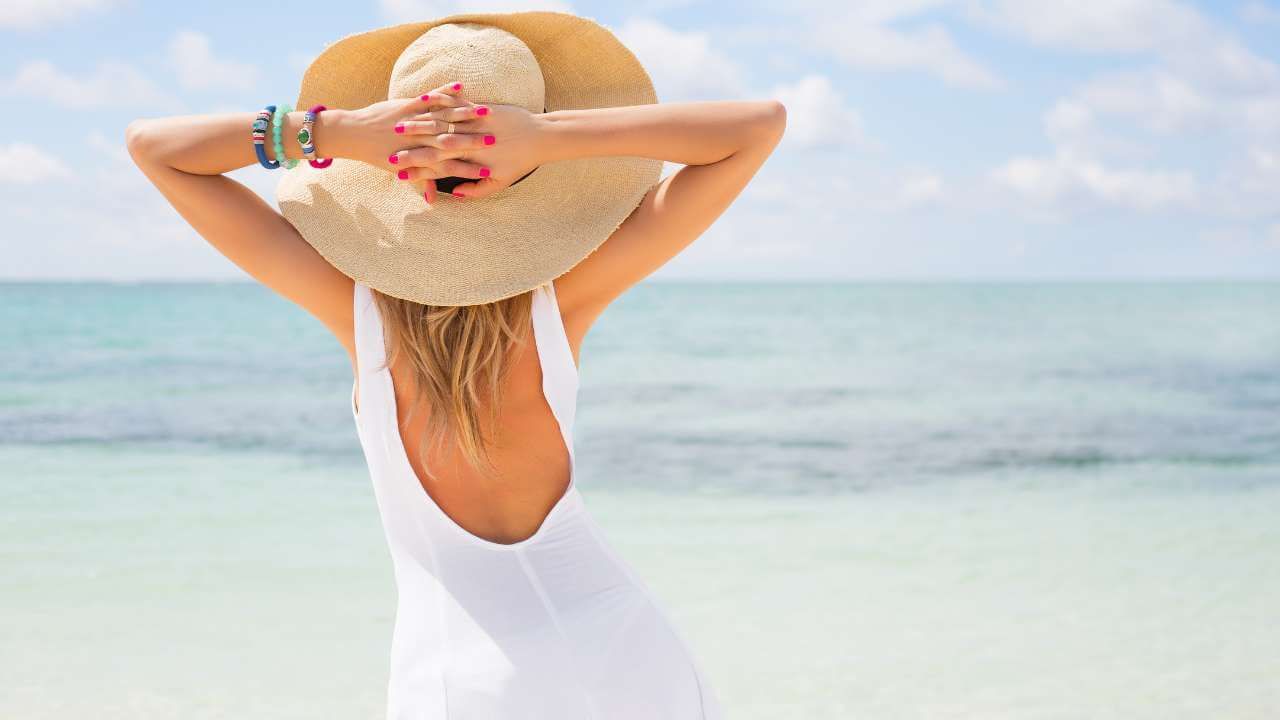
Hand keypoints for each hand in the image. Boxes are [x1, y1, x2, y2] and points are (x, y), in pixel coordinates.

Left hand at [319, 81, 491, 203]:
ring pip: (443, 118)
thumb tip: (433, 200)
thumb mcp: (400, 171)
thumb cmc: (378, 154)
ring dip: (465, 114)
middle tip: (494, 141)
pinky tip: (460, 87)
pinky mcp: (406, 105)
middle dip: (474, 141)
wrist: (352, 134)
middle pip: (450, 141)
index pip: (447, 165)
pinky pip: (429, 98)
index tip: (487, 170)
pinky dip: (444, 92)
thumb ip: (421, 182)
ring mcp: (412, 121)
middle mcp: (417, 140)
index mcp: (417, 158)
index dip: (468, 168)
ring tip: (486, 112)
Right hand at [393, 95, 544, 201]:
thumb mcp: (500, 182)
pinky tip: (424, 100)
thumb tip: (454, 194)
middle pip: (434, 146)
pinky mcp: (482, 109)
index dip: (417, 169)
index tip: (397, 171)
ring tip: (399, 123)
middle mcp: (472, 143)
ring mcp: (476, 124)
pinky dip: (441, 102)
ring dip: (418, 124)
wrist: (542, 137)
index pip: (438, 167)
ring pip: (442, 123)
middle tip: (387, 148)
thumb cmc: (521, 162)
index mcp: (473, 162)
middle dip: (409, 147)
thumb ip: (476, 190)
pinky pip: (458, 104)